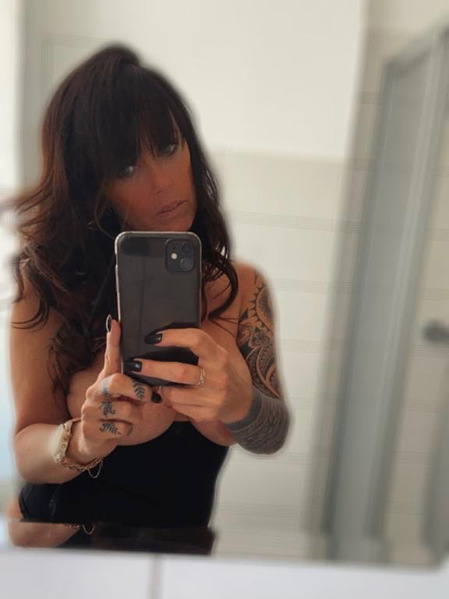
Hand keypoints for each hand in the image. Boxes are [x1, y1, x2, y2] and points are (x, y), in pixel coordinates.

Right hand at [72, 318, 169, 461]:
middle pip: (117, 382)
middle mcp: (94, 391)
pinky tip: (122, 430)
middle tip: (148, 397)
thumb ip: (136, 382)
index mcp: (105, 379)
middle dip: (138, 390)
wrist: (92, 441)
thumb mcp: (125, 396)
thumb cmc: (116, 412)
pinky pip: (120, 429)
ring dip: (135, 417)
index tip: (117, 323)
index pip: (110, 357)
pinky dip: (127, 431)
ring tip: (132, 417)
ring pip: (124, 410)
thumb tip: (153, 367)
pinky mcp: (90, 430)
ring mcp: (90, 410)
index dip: (113, 341)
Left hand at [130, 328, 253, 423]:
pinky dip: (170, 401)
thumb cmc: (224, 372)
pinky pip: (179, 407)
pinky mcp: (207, 414)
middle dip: (153, 367)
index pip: (196, 340)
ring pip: (174, 393)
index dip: (173, 336)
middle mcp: (217, 376)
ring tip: (154, 382)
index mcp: (219, 356)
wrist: (243, 402)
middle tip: (134, 363)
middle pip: (179, 371)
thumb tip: (165, 334)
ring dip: (160, 388)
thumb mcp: (218, 354)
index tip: (153, 337)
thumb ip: (199, 346)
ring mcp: (212, 398)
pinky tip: (171, 395)